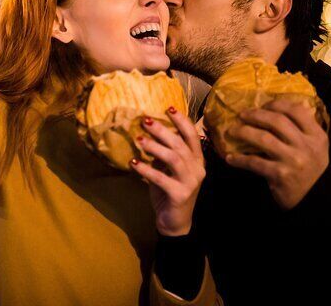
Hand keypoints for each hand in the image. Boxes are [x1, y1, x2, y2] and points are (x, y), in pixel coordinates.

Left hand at [130, 107, 204, 235]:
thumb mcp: (167, 169)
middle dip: (163, 130)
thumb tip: (148, 133)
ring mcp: (190, 182)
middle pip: (180, 144)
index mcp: (197, 160)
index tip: (168, 108)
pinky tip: (133, 162)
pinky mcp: (179, 195)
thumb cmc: (169, 191)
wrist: (175, 223)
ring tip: (139, 139)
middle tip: (146, 121)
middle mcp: (197, 169)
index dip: (181, 121)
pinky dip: (145, 169)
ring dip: (154, 147)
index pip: (192, 136)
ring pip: (173, 158)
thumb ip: (163, 154)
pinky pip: (161, 178)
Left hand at [225, 99, 328, 209]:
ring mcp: (292, 160)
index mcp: (316, 136)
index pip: (296, 111)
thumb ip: (305, 128)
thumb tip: (289, 105)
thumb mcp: (315, 147)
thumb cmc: (311, 168)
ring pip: (263, 138)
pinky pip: (254, 162)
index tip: (262, 105)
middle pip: (276, 121)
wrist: (315, 199)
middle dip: (255, 115)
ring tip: (232, 131)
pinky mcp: (279, 174)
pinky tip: (230, 158)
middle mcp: (306, 146)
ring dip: (243, 132)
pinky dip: (239, 159)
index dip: (276, 104)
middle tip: (241, 115)